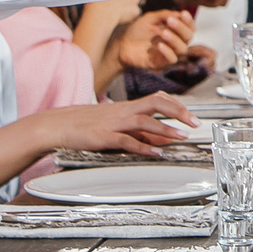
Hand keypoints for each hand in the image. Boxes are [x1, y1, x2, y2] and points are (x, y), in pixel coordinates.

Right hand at [40, 93, 198, 156]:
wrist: (58, 125)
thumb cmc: (86, 125)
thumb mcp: (115, 124)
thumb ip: (139, 131)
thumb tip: (161, 138)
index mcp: (126, 107)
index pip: (158, 99)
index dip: (177, 106)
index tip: (192, 116)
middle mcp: (123, 112)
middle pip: (156, 103)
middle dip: (178, 112)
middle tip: (194, 123)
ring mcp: (114, 123)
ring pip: (145, 121)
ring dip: (165, 130)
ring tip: (181, 137)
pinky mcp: (104, 137)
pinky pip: (127, 140)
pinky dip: (143, 146)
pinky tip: (155, 152)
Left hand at [112, 8, 194, 71]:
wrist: (123, 45)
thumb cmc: (137, 31)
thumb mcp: (150, 18)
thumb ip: (164, 15)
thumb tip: (178, 14)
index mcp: (174, 31)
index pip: (189, 27)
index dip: (189, 21)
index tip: (183, 13)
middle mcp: (175, 42)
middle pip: (188, 37)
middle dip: (181, 28)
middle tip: (170, 21)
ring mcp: (169, 52)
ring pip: (183, 48)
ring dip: (175, 39)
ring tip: (164, 33)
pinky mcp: (161, 62)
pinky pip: (171, 59)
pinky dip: (168, 52)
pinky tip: (159, 45)